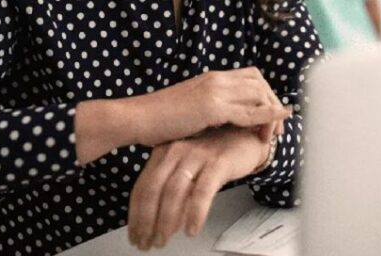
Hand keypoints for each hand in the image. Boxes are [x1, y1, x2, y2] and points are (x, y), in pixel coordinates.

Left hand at [127, 126, 274, 249]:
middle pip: (153, 190)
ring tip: (163, 240)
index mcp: (164, 151)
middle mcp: (177, 150)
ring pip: (174, 192)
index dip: (135, 215)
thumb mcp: (185, 166)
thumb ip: (169, 187)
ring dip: (166, 221)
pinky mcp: (218, 163)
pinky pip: (202, 192)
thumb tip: (153, 221)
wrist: (246, 137)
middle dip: (146, 222)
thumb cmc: (213, 154)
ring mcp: (197, 155)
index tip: (134, 235)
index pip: (142, 187)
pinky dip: (195, 213)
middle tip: (146, 243)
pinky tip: (191, 229)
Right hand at [128, 68, 289, 146]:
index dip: (265, 93)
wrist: (136, 118)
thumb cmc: (158, 118)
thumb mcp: (190, 106)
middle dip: (273, 102)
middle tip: (279, 125)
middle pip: (259, 82)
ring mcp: (215, 91)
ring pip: (258, 94)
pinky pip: (248, 112)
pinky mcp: (212, 108)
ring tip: (276, 132)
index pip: (251, 76)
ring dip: (272, 113)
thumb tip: (223, 120)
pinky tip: (272, 127)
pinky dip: (265, 118)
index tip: (270, 114)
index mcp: (212, 78)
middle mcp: (216, 79)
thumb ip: (209, 107)